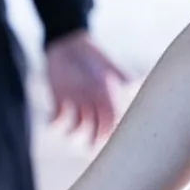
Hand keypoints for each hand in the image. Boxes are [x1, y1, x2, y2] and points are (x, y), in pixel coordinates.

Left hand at [44, 31, 127, 145]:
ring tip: (69, 129)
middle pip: (94, 128)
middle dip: (92, 138)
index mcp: (106, 97)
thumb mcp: (106, 66)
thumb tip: (138, 82)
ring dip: (72, 132)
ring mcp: (75, 103)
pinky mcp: (58, 100)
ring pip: (76, 127)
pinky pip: (56, 119)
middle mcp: (92, 103)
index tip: (106, 141)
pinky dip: (53, 123)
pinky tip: (51, 120)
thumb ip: (121, 76)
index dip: (109, 132)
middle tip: (89, 146)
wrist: (68, 42)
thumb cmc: (90, 54)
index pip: (110, 121)